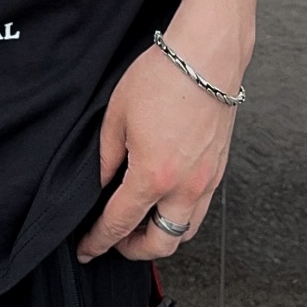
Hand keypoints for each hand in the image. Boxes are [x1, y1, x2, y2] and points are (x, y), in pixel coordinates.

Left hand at [76, 37, 237, 263]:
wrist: (206, 57)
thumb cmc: (163, 78)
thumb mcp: (117, 117)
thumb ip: (106, 159)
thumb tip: (100, 185)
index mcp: (153, 176)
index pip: (120, 224)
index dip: (99, 242)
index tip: (87, 249)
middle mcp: (185, 186)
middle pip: (162, 243)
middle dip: (134, 250)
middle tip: (114, 240)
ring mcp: (207, 180)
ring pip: (186, 231)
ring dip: (161, 236)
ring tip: (140, 224)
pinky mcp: (218, 169)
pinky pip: (200, 208)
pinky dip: (180, 216)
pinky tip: (164, 200)